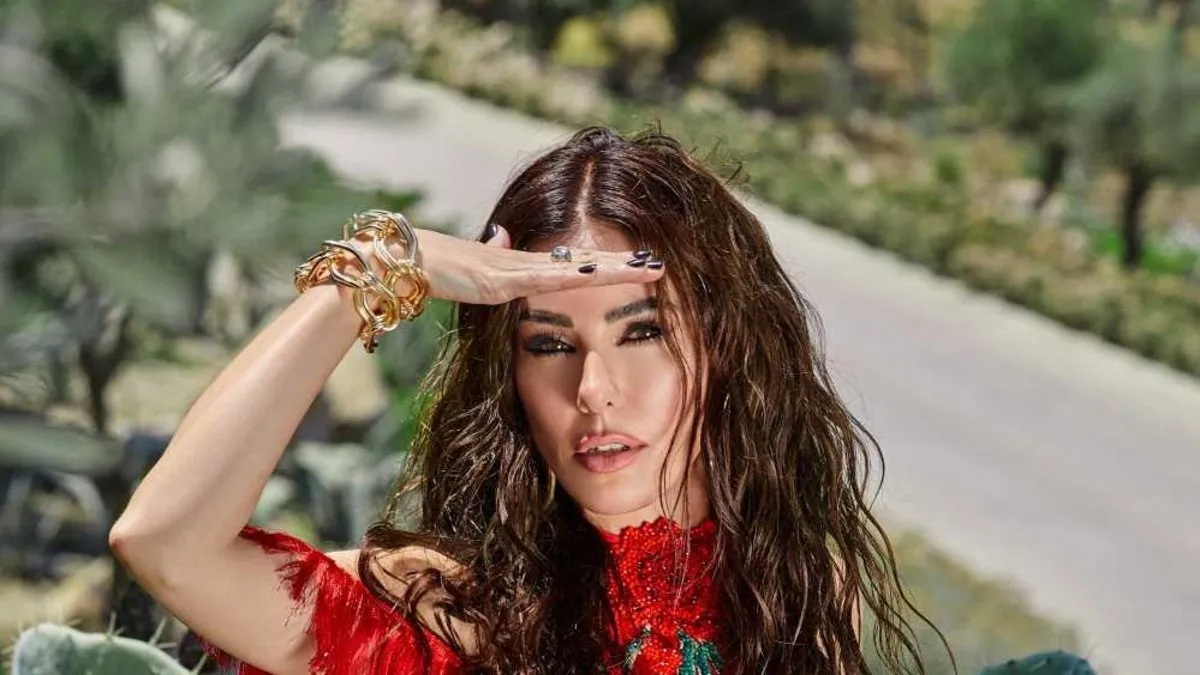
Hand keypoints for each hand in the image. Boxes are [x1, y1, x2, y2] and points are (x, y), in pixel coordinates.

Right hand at [411, 225, 664, 304]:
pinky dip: (567, 276)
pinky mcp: (499, 279)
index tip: (641, 264)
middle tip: (660, 264)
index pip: (576, 265)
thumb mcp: (475, 266)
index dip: (608, 264)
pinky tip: (592, 272)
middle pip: (585, 264)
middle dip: (623, 267)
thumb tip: (502, 237)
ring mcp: (514, 269)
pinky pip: (541, 279)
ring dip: (610, 270)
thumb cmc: (440, 266)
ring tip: (644, 268)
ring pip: (573, 269)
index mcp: (524, 265)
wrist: (408, 259)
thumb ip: (493, 254)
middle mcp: (526, 264)